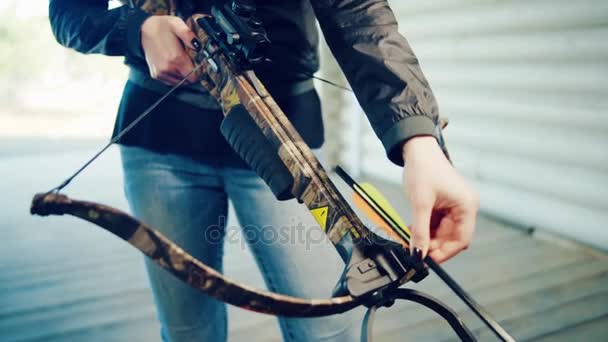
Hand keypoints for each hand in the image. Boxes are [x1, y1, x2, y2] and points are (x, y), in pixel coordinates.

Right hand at [140, 16, 198, 85]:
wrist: (144, 29)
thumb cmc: (162, 26)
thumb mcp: (177, 24)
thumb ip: (189, 35)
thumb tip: (198, 46)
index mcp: (175, 58)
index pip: (194, 77)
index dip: (198, 72)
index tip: (198, 64)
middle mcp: (167, 68)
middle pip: (187, 80)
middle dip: (191, 72)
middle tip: (189, 61)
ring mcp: (160, 73)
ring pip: (179, 82)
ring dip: (182, 75)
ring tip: (180, 62)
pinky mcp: (156, 75)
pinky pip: (170, 82)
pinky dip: (175, 76)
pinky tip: (174, 65)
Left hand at [402, 136, 478, 262]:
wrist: (417, 149)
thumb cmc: (423, 169)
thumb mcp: (420, 203)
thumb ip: (420, 231)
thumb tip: (418, 253)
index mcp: (466, 206)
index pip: (462, 239)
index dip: (445, 253)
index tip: (427, 260)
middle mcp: (464, 207)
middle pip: (451, 238)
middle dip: (433, 245)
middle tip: (414, 251)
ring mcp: (455, 207)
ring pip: (442, 233)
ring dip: (426, 238)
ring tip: (409, 240)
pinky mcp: (444, 205)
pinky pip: (436, 224)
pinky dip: (424, 229)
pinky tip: (412, 231)